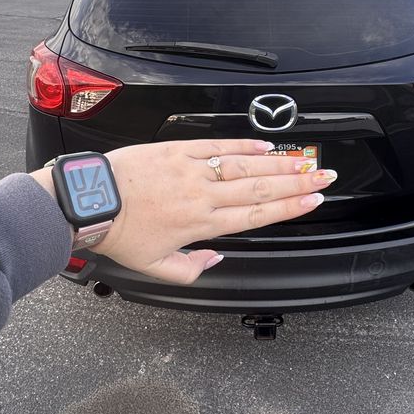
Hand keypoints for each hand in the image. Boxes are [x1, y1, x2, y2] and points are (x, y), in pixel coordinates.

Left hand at [32, 139, 336, 285]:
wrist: (89, 202)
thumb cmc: (118, 235)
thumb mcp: (154, 268)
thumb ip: (190, 269)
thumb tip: (216, 260)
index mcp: (202, 225)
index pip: (256, 216)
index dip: (290, 209)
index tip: (314, 200)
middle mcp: (203, 196)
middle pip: (260, 189)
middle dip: (297, 183)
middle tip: (324, 176)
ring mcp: (192, 170)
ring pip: (245, 166)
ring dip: (279, 163)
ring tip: (305, 160)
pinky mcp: (176, 150)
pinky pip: (216, 145)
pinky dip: (243, 144)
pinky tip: (264, 145)